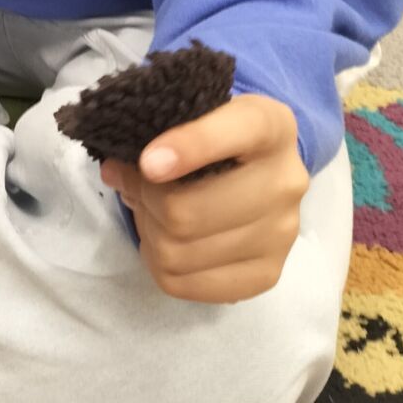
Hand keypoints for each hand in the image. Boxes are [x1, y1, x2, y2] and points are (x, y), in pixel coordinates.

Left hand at [99, 93, 308, 303]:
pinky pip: (184, 284)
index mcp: (270, 125)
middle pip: (186, 211)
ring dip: (149, 233)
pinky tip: (164, 243)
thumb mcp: (197, 118)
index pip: (235, 132)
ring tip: (152, 215)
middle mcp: (286, 181)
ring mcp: (282, 233)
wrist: (265, 175)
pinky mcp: (268, 274)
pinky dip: (158, 264)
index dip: (188, 148)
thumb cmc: (221, 141)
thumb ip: (158, 134)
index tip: (148, 163)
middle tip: (136, 188)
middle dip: (146, 200)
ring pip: (178, 251)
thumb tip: (116, 172)